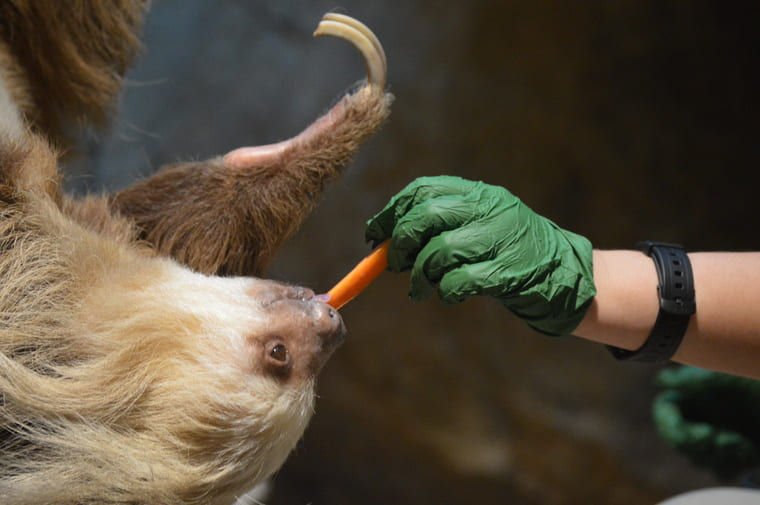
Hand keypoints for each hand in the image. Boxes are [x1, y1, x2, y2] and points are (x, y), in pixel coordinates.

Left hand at [365, 176, 595, 334]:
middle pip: (427, 215)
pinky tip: (446, 295)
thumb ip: (440, 227)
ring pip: (440, 249)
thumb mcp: (479, 227)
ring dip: (421, 274)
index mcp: (479, 194)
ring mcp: (502, 237)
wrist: (567, 274)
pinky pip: (460, 279)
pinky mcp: (510, 270)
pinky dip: (445, 290)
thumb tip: (387, 243)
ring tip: (418, 289)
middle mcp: (490, 208)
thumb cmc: (510, 253)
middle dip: (403, 243)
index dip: (393, 212)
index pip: (423, 190)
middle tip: (396, 265)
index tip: (376, 234)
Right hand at [653, 366, 759, 478]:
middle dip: (701, 446)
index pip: (664, 419)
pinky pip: (723, 470)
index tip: (706, 432)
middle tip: (720, 437)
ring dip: (718, 455)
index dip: (678, 431)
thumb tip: (659, 382)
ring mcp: (714, 437)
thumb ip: (683, 380)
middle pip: (680, 445)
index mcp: (686, 397)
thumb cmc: (747, 379)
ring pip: (701, 461)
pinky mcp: (733, 454)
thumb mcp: (714, 376)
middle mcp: (696, 418)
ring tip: (739, 441)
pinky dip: (734, 462)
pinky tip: (749, 448)